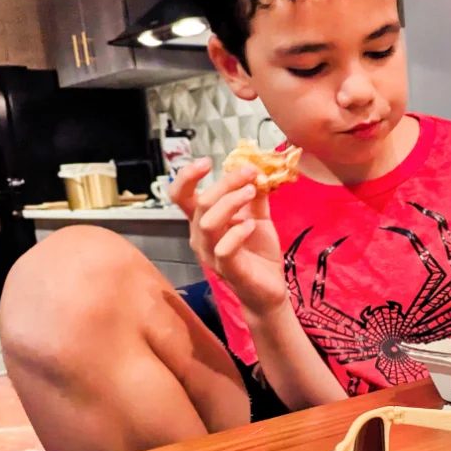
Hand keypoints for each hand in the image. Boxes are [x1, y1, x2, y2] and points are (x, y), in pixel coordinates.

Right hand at [170, 158, 287, 317]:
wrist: (268, 289)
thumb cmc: (257, 252)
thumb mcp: (258, 217)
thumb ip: (254, 195)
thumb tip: (256, 167)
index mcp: (203, 220)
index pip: (181, 196)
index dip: (187, 176)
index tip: (207, 161)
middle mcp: (200, 236)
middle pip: (200, 203)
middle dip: (225, 183)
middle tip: (250, 173)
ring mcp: (211, 254)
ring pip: (208, 223)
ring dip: (230, 202)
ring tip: (251, 193)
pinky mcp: (227, 270)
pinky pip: (223, 248)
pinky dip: (237, 232)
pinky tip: (252, 225)